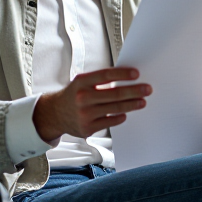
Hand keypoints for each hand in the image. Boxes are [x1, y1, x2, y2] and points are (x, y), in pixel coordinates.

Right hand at [33, 67, 151, 143]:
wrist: (55, 114)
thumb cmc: (73, 95)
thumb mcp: (82, 82)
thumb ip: (100, 80)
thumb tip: (126, 79)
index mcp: (81, 82)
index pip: (106, 75)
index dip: (123, 74)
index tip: (137, 74)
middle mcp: (82, 97)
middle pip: (114, 94)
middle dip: (134, 91)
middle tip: (147, 89)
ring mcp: (85, 114)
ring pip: (115, 108)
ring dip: (132, 105)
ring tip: (142, 102)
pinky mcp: (88, 128)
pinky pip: (110, 121)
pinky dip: (120, 117)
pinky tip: (125, 113)